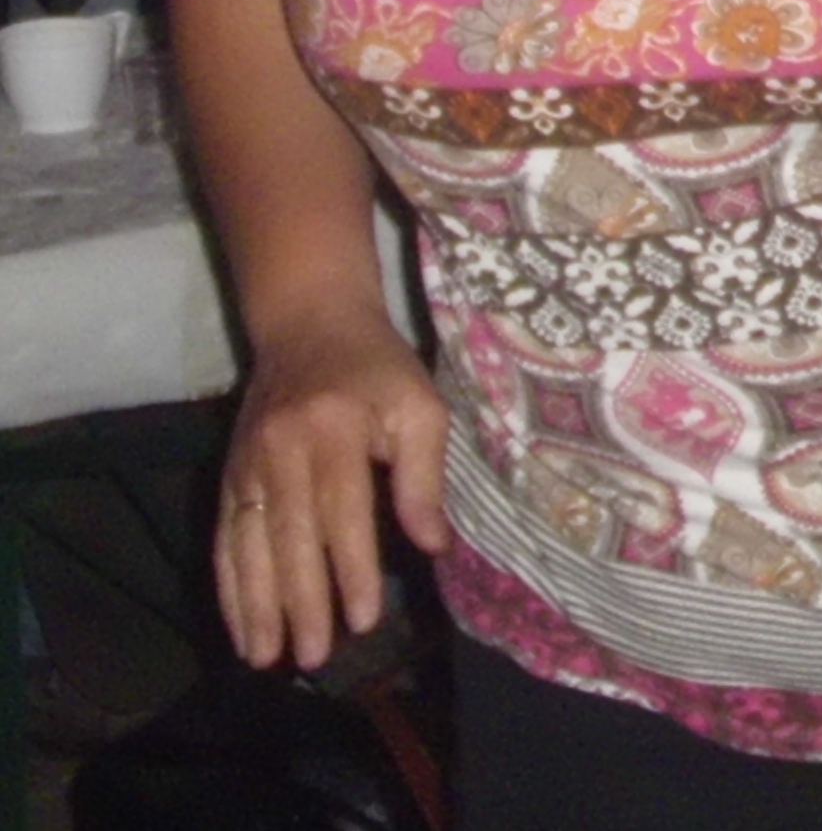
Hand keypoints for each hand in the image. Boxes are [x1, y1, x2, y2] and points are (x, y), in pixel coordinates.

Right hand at [216, 301, 447, 671]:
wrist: (309, 324)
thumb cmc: (378, 369)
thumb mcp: (419, 406)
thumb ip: (424, 476)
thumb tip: (435, 545)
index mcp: (336, 432)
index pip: (343, 512)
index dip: (351, 568)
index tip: (363, 619)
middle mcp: (283, 451)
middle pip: (290, 538)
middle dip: (301, 602)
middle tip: (314, 657)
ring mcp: (248, 465)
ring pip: (249, 546)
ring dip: (256, 606)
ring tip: (267, 657)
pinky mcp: (229, 476)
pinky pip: (226, 537)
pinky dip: (229, 585)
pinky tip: (240, 623)